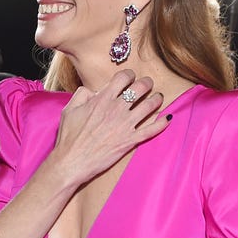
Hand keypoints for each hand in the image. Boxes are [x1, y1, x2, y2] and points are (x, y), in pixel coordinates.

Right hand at [52, 69, 169, 187]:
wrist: (72, 162)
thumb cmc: (69, 137)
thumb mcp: (69, 109)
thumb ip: (82, 94)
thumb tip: (92, 91)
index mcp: (102, 99)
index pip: (123, 77)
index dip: (129, 75)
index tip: (130, 78)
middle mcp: (117, 109)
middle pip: (140, 88)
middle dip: (146, 83)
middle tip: (148, 85)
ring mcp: (125, 125)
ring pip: (149, 106)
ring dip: (156, 99)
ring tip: (158, 98)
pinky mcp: (130, 141)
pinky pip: (151, 130)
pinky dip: (162, 123)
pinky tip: (168, 118)